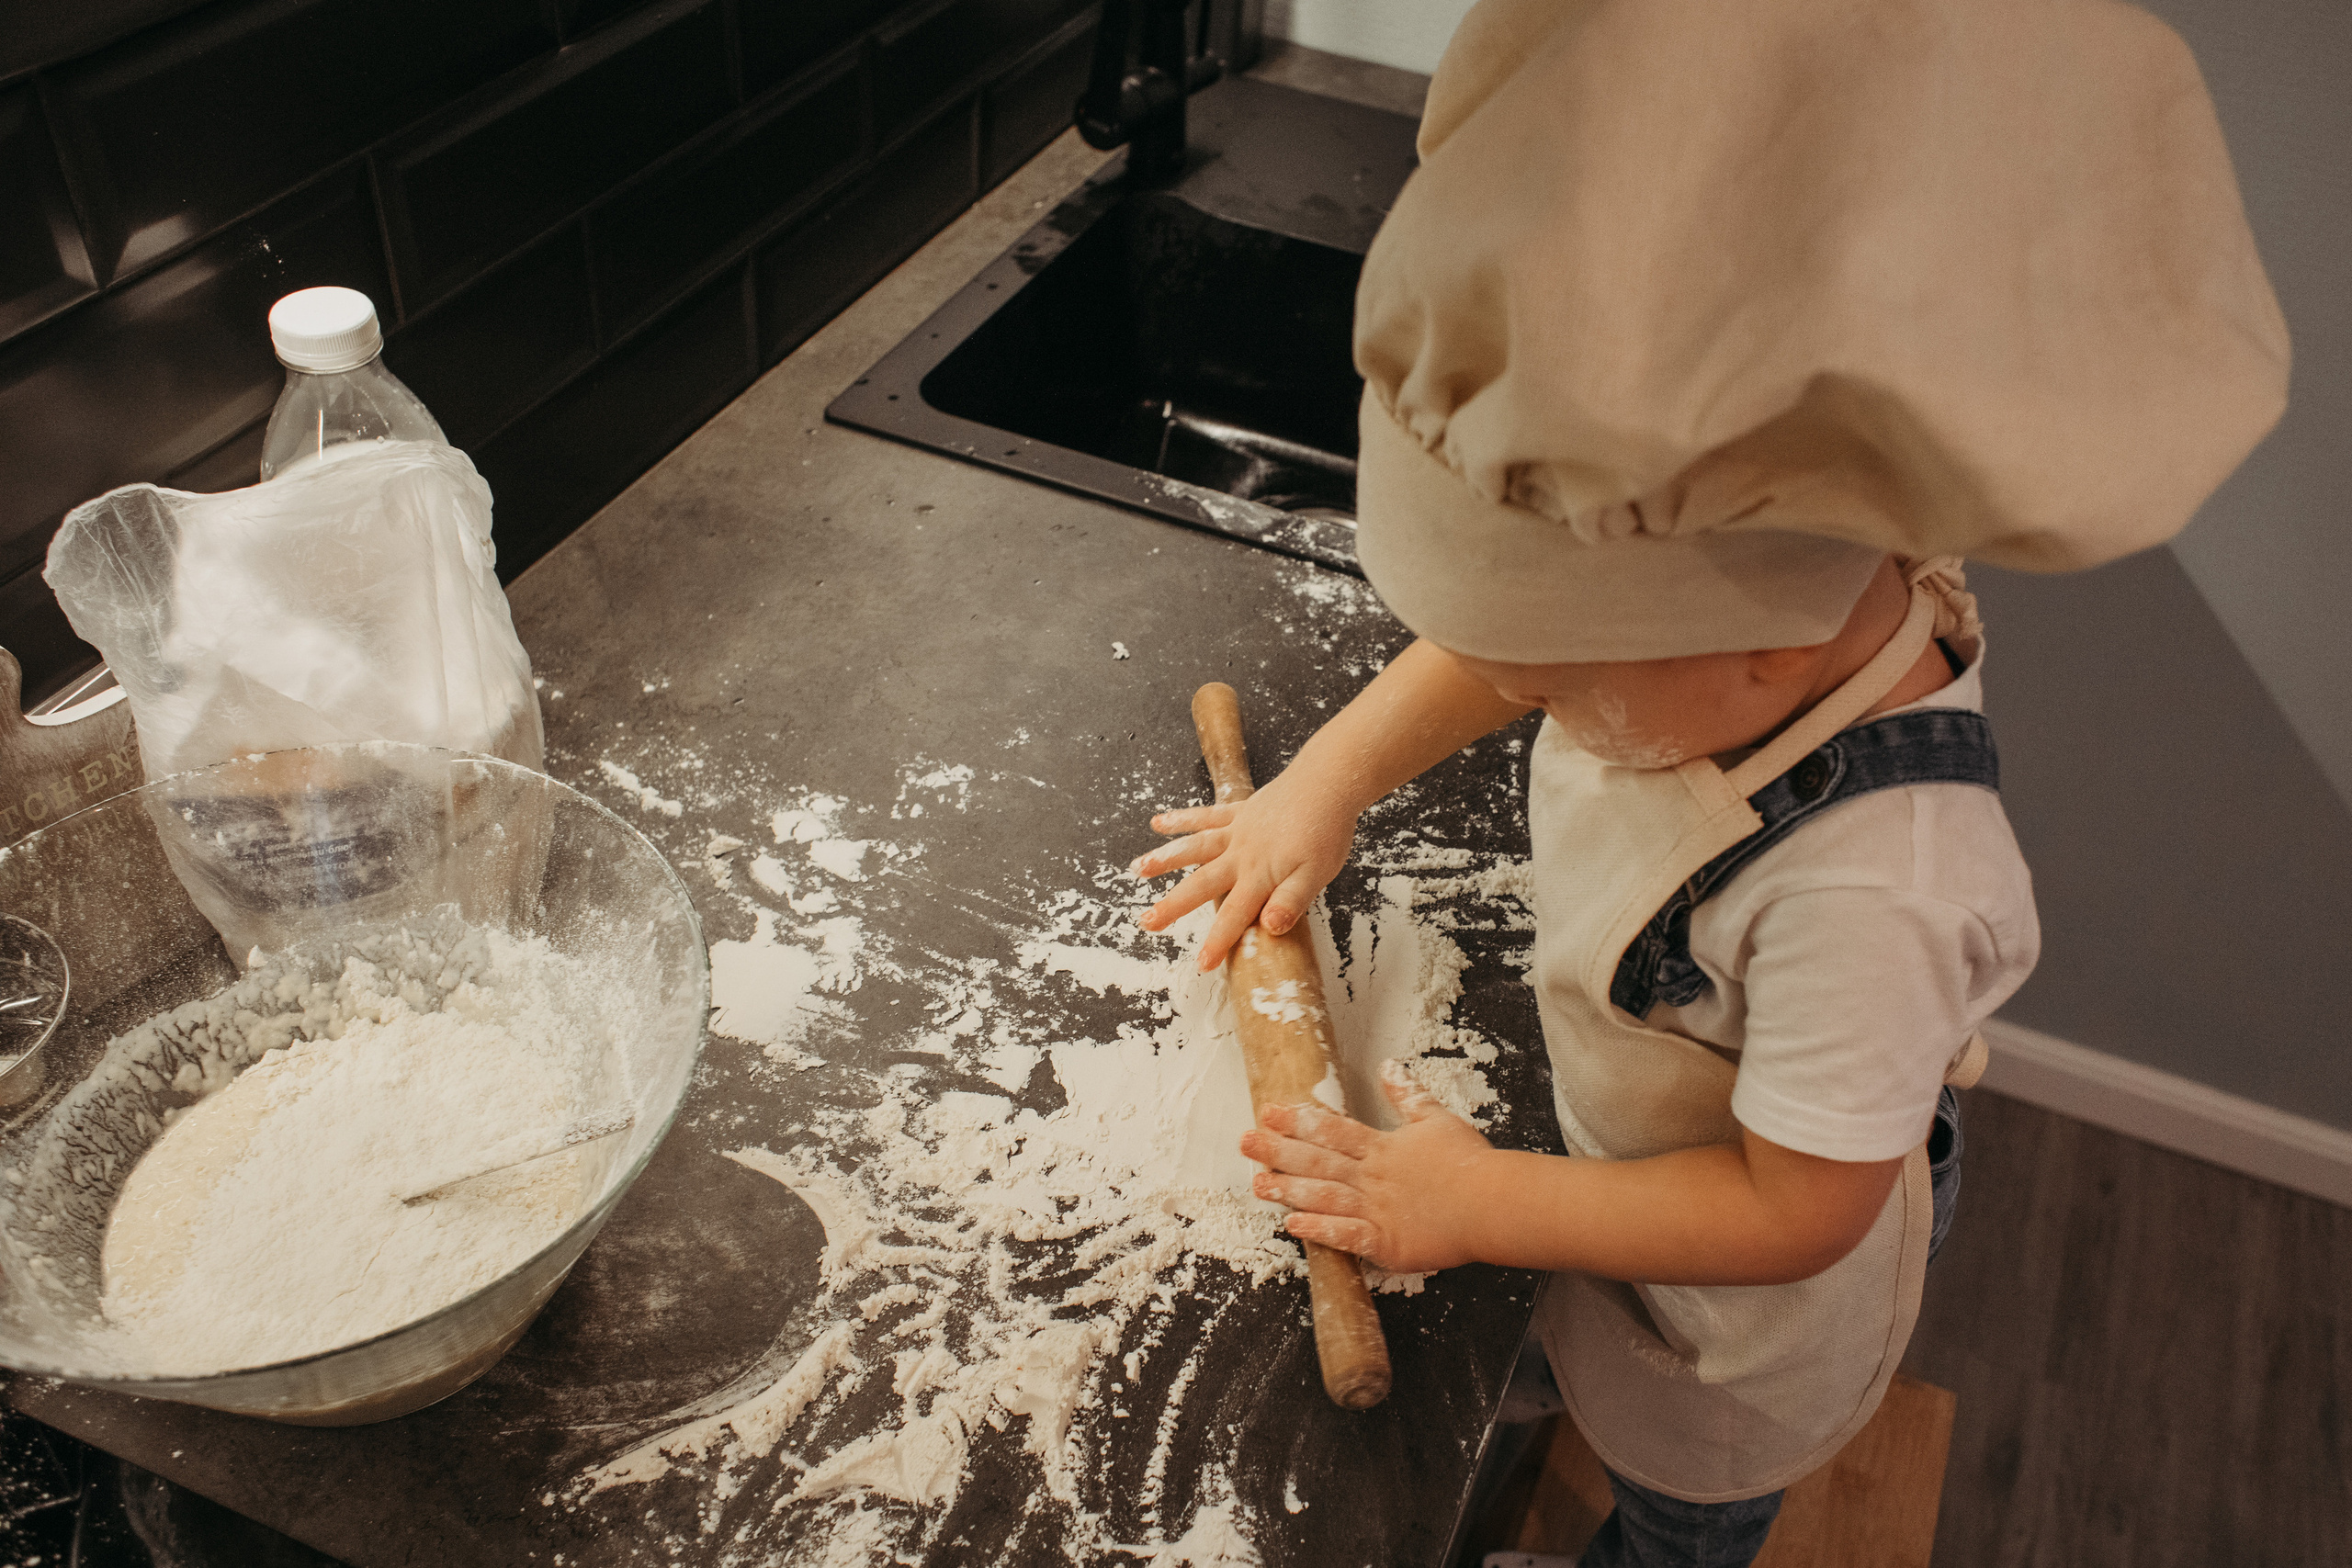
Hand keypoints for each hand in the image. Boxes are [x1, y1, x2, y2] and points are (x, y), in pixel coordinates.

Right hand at [1131, 765, 1357, 969]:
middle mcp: (1241, 855)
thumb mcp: (1318, 874)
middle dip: (1173, 906)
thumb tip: (1269, 927)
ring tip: (1138, 870)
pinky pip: (1205, 815)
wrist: (1329, 781)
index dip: (1218, 942)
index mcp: (1260, 875)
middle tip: (1147, 922)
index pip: (1235, 916)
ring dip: (1165, 859)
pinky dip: (1181, 819)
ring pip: (1194, 847)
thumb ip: (1291, 900)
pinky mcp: (1239, 811)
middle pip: (1201, 884)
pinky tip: (1158, 823)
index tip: (1202, 964)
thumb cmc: (1326, 831)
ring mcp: (1237, 831)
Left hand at [1237, 1070, 1496, 1273]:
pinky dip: (1320, 1231)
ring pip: (1324, 1197)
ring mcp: (1377, 1210)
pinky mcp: (1387, 1242)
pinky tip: (1293, 1225)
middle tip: (1245, 1142)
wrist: (1493, 1203)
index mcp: (1383, 1147)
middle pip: (1318, 1161)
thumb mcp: (1436, 1119)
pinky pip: (1347, 1237)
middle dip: (1279, 1151)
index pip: (1332, 1130)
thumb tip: (1389, 1066)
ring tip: (1258, 1183)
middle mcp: (1373, 1176)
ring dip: (1288, 1190)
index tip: (1268, 1110)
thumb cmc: (1469, 1162)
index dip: (1297, 1120)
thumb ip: (1408, 1095)